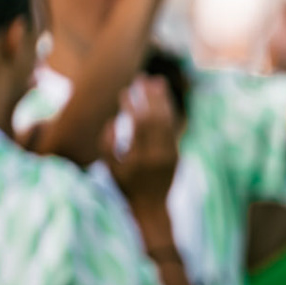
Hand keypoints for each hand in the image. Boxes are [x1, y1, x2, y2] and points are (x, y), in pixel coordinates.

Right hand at [104, 76, 180, 210]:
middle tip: (143, 78)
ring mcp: (170, 154)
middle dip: (149, 97)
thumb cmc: (126, 186)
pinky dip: (169, 111)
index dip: (132, 106)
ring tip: (157, 81)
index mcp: (138, 159)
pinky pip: (174, 128)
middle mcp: (157, 155)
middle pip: (155, 118)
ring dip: (162, 99)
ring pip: (168, 121)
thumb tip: (113, 120)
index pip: (138, 125)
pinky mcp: (177, 153)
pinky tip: (163, 99)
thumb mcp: (111, 168)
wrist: (152, 206)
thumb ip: (108, 144)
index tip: (125, 92)